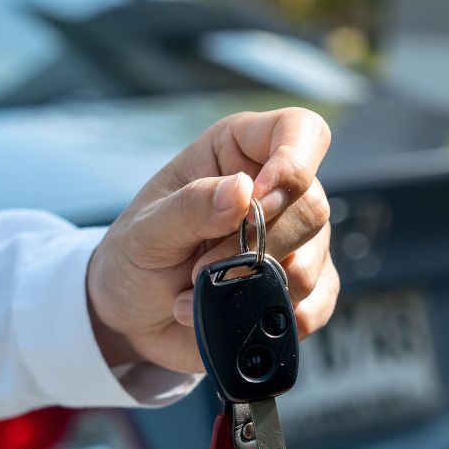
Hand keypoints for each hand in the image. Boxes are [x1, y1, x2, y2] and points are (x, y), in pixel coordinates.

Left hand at [87, 108, 339, 372]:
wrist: (133, 316)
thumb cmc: (134, 257)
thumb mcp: (145, 231)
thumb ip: (190, 208)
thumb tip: (243, 190)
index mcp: (239, 152)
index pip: (299, 131)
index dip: (293, 161)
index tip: (257, 198)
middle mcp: (276, 191)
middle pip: (311, 206)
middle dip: (258, 244)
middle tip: (200, 268)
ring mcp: (294, 242)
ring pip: (312, 259)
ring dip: (254, 286)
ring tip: (198, 295)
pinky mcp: (298, 290)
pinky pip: (315, 304)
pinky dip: (272, 317)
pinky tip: (233, 317)